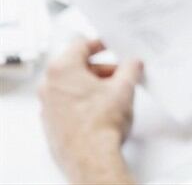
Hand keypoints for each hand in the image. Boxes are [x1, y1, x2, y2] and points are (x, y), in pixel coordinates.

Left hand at [38, 38, 140, 183]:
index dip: (100, 43)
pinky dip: (83, 101)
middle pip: (76, 66)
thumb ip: (131, 68)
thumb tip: (134, 63)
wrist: (92, 157)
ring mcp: (47, 105)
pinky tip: (102, 110)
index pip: (80, 44)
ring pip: (72, 85)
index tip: (111, 47)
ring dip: (92, 85)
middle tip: (120, 74)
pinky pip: (67, 103)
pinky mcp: (51, 123)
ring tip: (114, 94)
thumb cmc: (101, 123)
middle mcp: (49, 85)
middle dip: (101, 68)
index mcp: (62, 69)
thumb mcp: (125, 88)